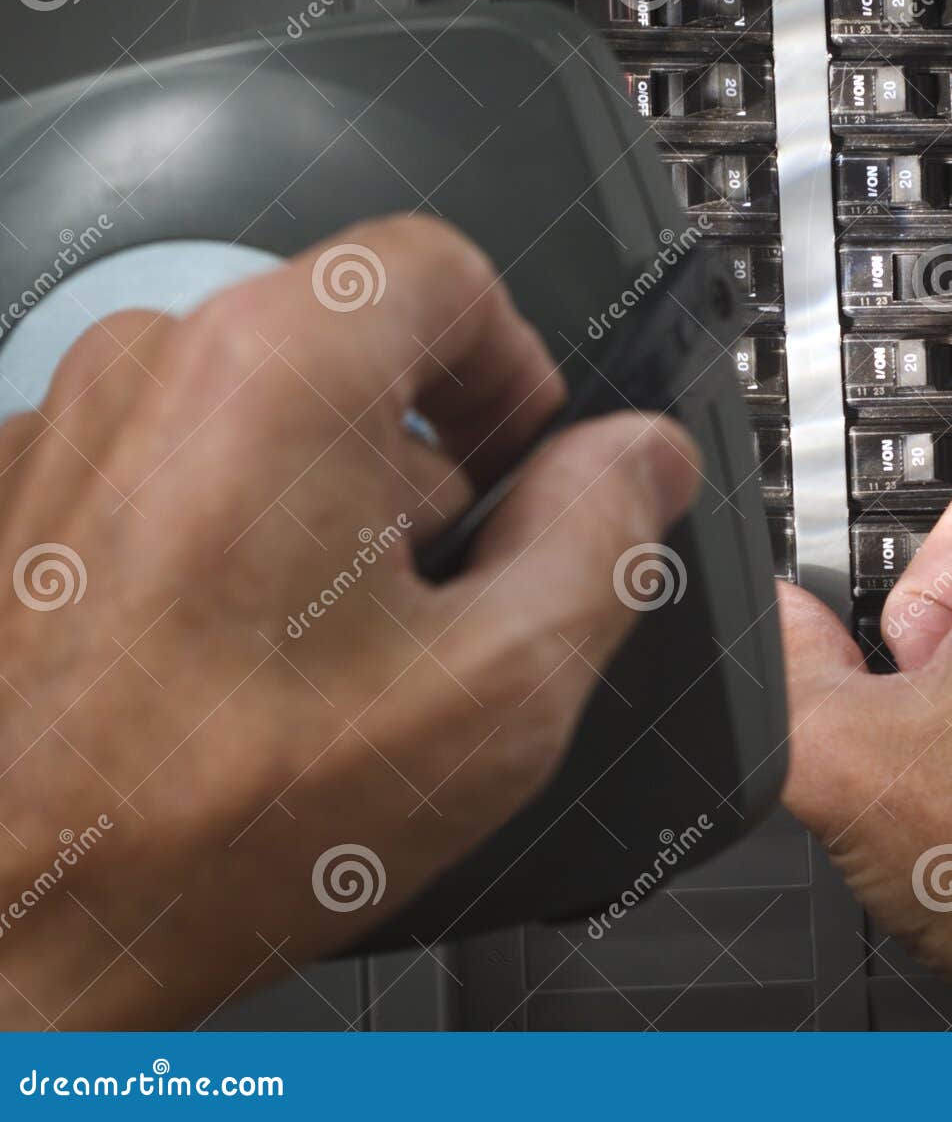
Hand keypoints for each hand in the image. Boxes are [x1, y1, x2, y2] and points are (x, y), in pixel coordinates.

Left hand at [0, 216, 699, 1027]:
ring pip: (265, 419)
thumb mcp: (496, 687)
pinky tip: (247, 669)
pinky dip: (238, 541)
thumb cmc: (213, 823)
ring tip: (337, 658)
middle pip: (355, 350)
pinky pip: (179, 474)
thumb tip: (638, 461)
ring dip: (333, 513)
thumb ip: (601, 539)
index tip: (526, 462)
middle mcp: (153, 373)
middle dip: (429, 461)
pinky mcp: (26, 505)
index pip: (440, 268)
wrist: (7, 933)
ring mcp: (71, 436)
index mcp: (276, 374)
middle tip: (444, 598)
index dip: (516, 364)